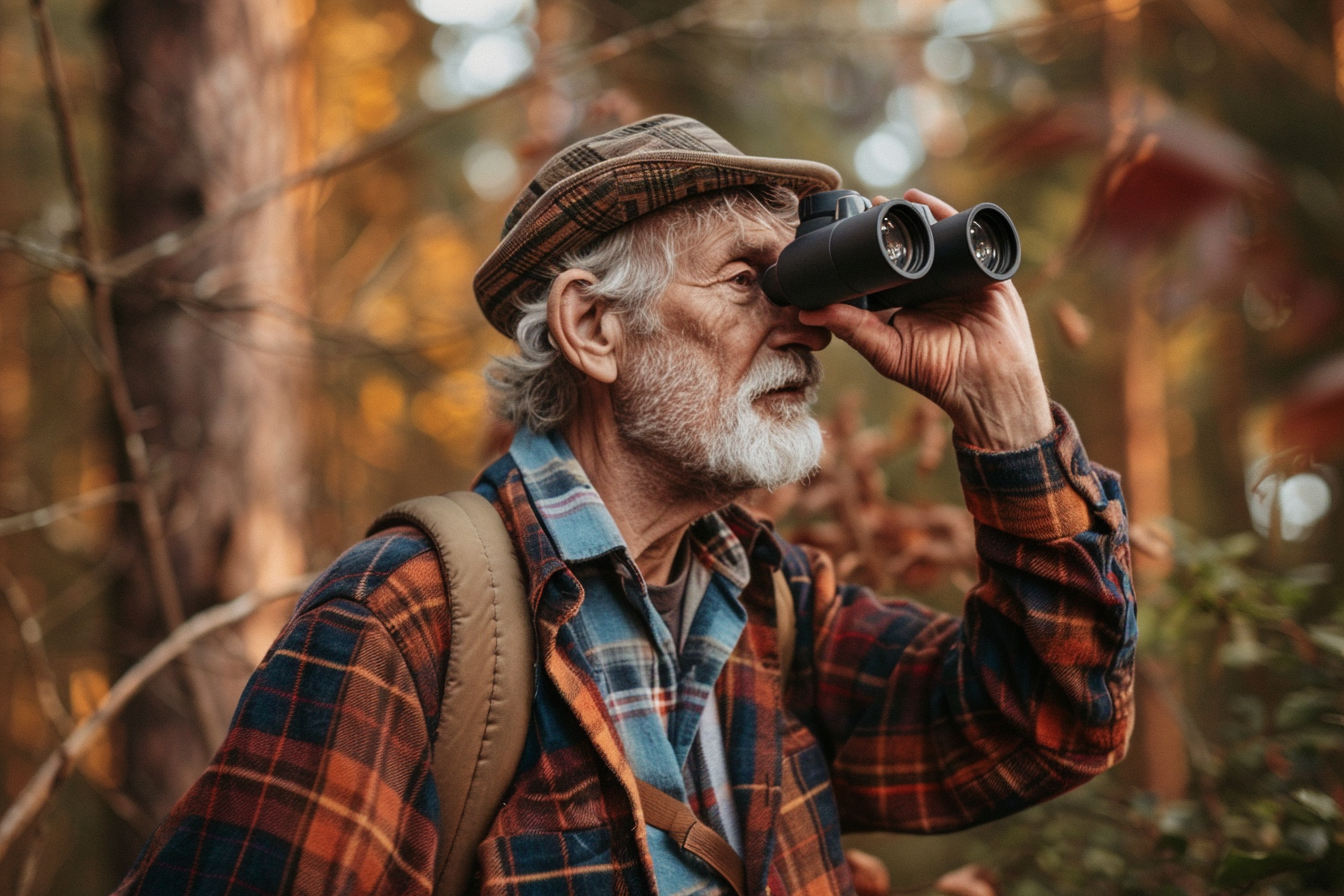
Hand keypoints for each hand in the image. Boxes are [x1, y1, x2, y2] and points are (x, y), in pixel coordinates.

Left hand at [798, 189, 1053, 449]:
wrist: (987, 384)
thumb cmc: (938, 374)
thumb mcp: (886, 349)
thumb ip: (850, 329)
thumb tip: (806, 313)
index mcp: (907, 302)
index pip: (883, 268)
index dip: (866, 250)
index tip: (843, 230)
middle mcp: (931, 286)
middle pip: (909, 247)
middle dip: (888, 226)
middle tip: (865, 206)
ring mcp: (957, 276)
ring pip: (934, 237)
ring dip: (914, 217)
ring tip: (890, 201)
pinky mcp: (982, 270)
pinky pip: (964, 235)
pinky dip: (944, 215)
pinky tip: (922, 203)